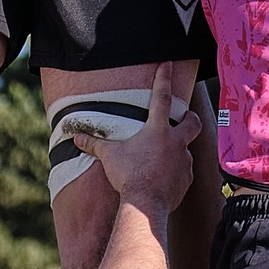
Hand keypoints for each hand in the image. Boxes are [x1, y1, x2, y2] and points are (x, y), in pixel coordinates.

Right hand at [69, 63, 200, 210]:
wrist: (146, 204)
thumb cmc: (129, 176)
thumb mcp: (110, 156)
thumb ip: (95, 145)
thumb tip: (76, 137)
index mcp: (157, 130)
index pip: (161, 97)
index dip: (163, 78)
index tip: (167, 64)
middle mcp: (176, 142)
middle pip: (192, 121)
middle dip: (190, 117)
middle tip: (184, 118)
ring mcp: (184, 161)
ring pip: (187, 149)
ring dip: (179, 150)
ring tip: (164, 157)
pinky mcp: (187, 179)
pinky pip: (184, 171)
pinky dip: (177, 171)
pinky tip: (165, 177)